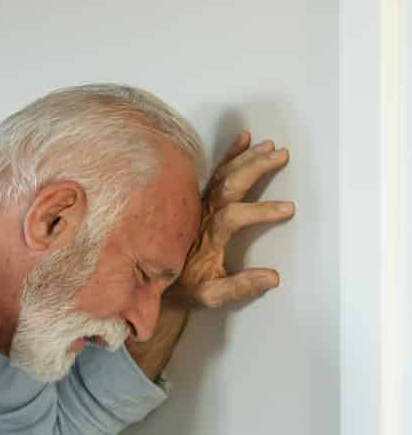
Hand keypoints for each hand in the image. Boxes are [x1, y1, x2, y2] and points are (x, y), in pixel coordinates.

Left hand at [175, 131, 293, 309]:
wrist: (146, 281)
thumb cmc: (179, 288)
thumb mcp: (207, 294)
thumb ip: (237, 287)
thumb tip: (272, 277)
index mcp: (206, 238)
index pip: (234, 217)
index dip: (260, 212)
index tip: (288, 208)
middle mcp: (200, 215)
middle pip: (228, 186)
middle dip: (255, 168)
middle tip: (281, 156)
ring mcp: (196, 204)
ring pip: (223, 176)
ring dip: (247, 158)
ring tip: (270, 146)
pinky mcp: (195, 199)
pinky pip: (212, 173)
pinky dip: (228, 155)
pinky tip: (244, 139)